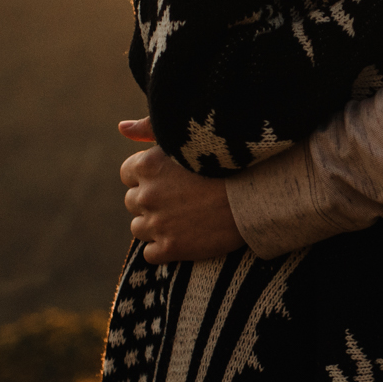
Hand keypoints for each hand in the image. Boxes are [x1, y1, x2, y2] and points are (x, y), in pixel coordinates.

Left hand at [117, 118, 247, 263]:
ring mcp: (157, 224)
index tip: (169, 180)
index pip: (127, 174)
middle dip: (152, 202)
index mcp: (147, 165)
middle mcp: (146, 195)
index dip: (148, 177)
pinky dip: (163, 249)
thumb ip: (150, 129)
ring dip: (156, 226)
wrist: (259, 194)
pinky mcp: (171, 248)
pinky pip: (151, 254)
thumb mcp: (187, 138)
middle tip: (180, 200)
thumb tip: (122, 127)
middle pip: (133, 202)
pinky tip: (184, 239)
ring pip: (139, 228)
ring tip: (183, 220)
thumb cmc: (228, 161)